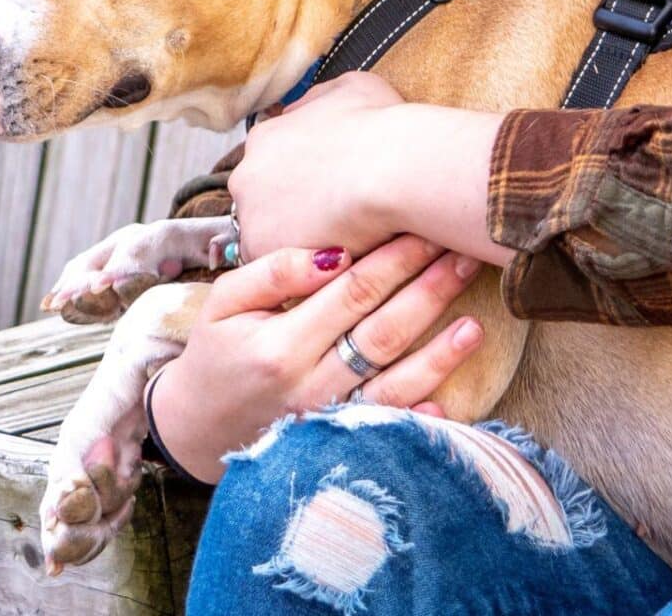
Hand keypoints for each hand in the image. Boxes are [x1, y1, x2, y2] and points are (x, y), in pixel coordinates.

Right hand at [149, 236, 486, 483]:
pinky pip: (385, 432)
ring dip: (439, 355)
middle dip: (430, 290)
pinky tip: (449, 399)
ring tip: (476, 324)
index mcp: (280, 344)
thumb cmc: (216, 352)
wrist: (195, 428)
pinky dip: (418, 419)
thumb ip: (274, 272)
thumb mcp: (224, 303)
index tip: (429, 226)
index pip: (354, 291)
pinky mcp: (338, 445)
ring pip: (395, 386)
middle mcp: (309, 385)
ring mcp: (327, 420)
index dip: (396, 258)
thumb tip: (335, 252)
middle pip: (383, 331)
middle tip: (468, 255)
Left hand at [228, 70, 514, 266]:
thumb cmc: (383, 127)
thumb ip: (320, 100)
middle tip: (337, 222)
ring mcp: (251, 219)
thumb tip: (306, 108)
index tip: (330, 191)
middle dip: (294, 213)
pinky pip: (283, 271)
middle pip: (264, 203)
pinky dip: (307, 272)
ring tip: (343, 247)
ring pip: (271, 239)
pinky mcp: (265, 256)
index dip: (304, 181)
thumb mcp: (353, 88)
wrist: (394, 170)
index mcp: (266, 137)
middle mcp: (246, 176)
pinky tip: (340, 264)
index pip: (272, 165)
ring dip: (298, 243)